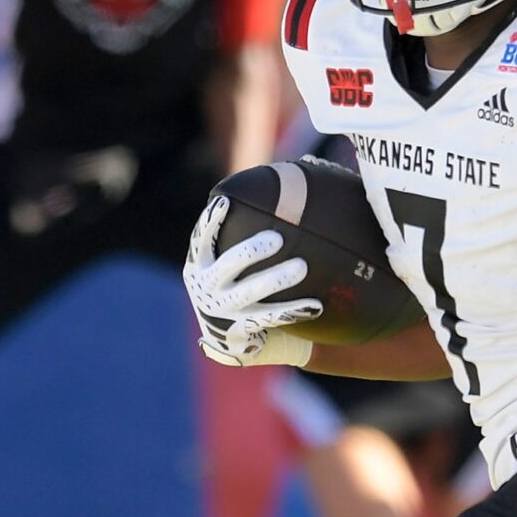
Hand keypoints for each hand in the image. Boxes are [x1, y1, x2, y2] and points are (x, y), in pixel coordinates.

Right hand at [184, 194, 320, 368]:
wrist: (233, 339)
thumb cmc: (238, 286)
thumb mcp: (229, 264)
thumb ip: (244, 232)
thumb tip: (293, 177)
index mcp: (200, 266)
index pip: (202, 240)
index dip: (211, 222)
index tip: (226, 202)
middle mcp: (207, 288)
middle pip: (228, 265)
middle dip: (251, 251)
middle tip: (277, 239)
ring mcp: (223, 310)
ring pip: (250, 292)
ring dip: (275, 279)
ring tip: (302, 267)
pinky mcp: (241, 330)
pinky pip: (271, 318)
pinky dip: (293, 310)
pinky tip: (316, 304)